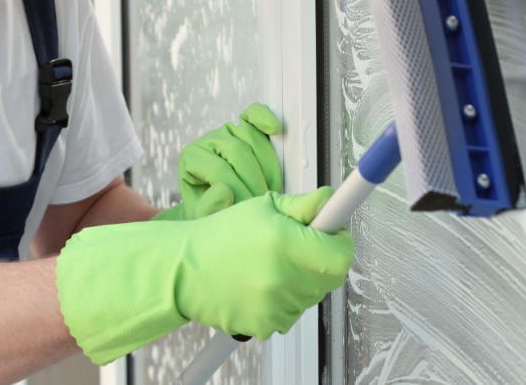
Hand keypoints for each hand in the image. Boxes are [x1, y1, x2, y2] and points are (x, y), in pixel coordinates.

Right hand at [56, 187, 353, 363]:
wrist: (184, 270)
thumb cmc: (220, 236)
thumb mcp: (262, 208)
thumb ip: (301, 206)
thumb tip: (330, 200)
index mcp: (284, 243)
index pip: (340, 253)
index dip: (340, 241)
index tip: (333, 233)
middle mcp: (283, 278)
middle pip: (331, 275)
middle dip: (321, 257)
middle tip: (298, 244)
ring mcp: (276, 305)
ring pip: (313, 294)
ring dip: (303, 278)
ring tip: (272, 263)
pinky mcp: (267, 325)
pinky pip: (293, 311)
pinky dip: (285, 298)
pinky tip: (262, 283)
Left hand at [153, 103, 283, 220]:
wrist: (218, 203)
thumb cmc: (209, 208)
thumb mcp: (203, 216)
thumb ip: (210, 207)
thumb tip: (225, 191)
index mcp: (192, 157)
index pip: (219, 170)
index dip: (239, 190)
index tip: (248, 209)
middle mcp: (209, 140)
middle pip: (238, 152)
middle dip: (254, 180)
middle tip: (261, 202)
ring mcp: (228, 130)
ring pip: (252, 138)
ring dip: (267, 167)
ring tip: (268, 189)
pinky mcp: (244, 126)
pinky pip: (254, 116)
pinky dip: (264, 119)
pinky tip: (274, 128)